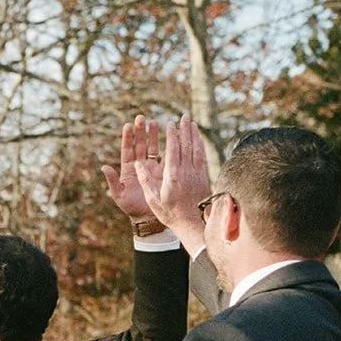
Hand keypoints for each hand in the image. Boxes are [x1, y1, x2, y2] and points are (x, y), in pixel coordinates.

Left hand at [100, 116, 159, 222]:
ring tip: (154, 122)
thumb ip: (112, 181)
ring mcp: (152, 168)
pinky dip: (167, 146)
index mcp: (128, 170)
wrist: (148, 218)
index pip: (127, 150)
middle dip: (140, 132)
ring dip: (153, 135)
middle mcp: (140, 167)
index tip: (128, 125)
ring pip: (152, 148)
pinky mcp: (163, 172)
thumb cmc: (131, 208)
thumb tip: (104, 167)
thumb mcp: (119, 195)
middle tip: (141, 118)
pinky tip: (169, 136)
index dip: (127, 138)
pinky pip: (165, 156)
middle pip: (140, 145)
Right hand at [132, 114, 209, 250]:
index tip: (170, 124)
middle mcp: (186, 172)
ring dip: (194, 135)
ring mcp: (197, 174)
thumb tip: (137, 164)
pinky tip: (199, 140)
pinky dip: (200, 145)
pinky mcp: (203, 177)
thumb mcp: (153, 199)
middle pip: (187, 145)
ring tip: (192, 123)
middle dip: (185, 129)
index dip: (172, 135)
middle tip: (184, 116)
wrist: (191, 223)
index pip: (173, 150)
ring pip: (196, 149)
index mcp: (173, 176)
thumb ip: (145, 180)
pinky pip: (202, 157)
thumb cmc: (169, 213)